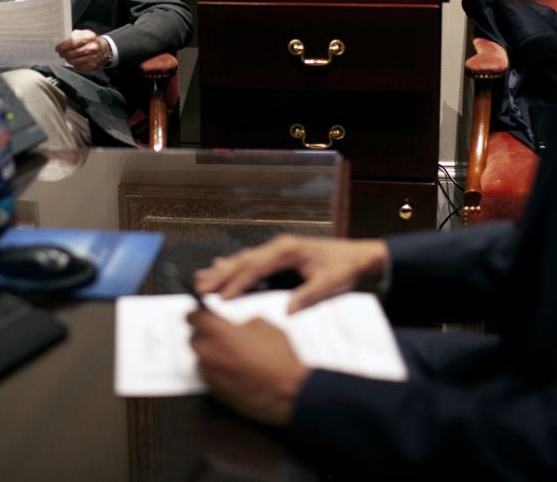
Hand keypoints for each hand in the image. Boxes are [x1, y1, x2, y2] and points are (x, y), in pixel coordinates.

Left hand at [56, 29, 109, 71]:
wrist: (104, 49)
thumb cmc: (91, 41)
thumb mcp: (83, 33)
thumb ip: (73, 36)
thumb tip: (61, 41)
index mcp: (89, 37)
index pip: (72, 42)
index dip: (63, 46)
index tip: (58, 48)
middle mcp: (92, 47)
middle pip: (72, 53)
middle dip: (64, 54)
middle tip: (61, 53)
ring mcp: (93, 57)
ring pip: (74, 61)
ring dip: (68, 60)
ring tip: (67, 57)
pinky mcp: (93, 66)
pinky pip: (79, 67)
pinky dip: (75, 65)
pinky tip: (75, 61)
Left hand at [188, 309, 308, 425]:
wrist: (286, 392)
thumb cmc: (278, 360)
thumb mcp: (265, 326)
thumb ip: (243, 322)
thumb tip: (239, 326)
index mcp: (218, 333)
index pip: (193, 317)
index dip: (198, 313)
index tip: (200, 314)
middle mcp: (209, 353)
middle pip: (193, 338)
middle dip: (205, 334)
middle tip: (221, 334)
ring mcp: (210, 374)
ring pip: (201, 358)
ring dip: (210, 353)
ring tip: (232, 354)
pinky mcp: (215, 391)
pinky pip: (208, 375)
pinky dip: (216, 370)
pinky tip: (234, 369)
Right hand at [196, 234, 388, 312]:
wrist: (356, 256)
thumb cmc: (343, 268)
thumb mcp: (330, 284)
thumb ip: (308, 295)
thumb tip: (287, 310)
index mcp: (287, 250)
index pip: (256, 267)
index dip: (237, 283)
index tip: (221, 298)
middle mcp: (278, 247)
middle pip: (243, 261)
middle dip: (221, 276)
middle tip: (200, 289)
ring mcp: (276, 250)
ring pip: (243, 259)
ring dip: (222, 270)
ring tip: (201, 279)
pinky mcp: (277, 256)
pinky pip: (250, 261)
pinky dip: (233, 266)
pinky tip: (218, 268)